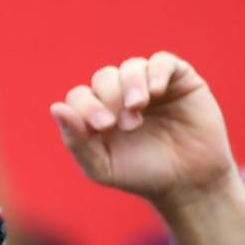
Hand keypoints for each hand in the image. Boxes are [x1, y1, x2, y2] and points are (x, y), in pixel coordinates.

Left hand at [50, 52, 235, 206]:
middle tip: (127, 125)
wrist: (189, 182)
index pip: (79, 96)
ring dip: (130, 84)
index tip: (104, 126)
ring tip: (138, 107)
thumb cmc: (141, 175)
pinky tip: (156, 91)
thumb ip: (76, 140)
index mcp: (98, 113)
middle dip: (110, 98)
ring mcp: (149, 85)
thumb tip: (56, 108)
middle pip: (104, 78)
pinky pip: (162, 62)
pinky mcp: (179, 80)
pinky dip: (156, 71)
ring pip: (131, 67)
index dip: (86, 106)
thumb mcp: (102, 166)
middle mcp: (121, 95)